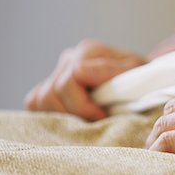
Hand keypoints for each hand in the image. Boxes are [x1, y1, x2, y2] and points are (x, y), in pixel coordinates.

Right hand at [25, 39, 144, 120]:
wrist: (136, 81)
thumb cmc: (139, 79)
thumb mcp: (137, 73)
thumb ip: (116, 71)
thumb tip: (82, 73)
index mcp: (89, 52)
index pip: (73, 77)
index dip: (86, 103)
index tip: (103, 115)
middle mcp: (68, 58)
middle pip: (53, 92)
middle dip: (76, 113)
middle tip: (96, 122)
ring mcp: (55, 72)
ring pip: (40, 99)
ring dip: (63, 116)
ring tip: (86, 121)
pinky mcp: (47, 87)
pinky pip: (35, 103)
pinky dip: (51, 115)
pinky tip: (73, 119)